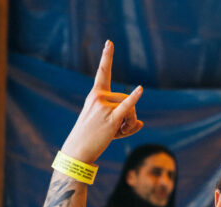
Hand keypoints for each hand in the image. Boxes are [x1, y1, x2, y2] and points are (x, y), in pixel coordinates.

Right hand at [61, 40, 143, 163]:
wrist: (78, 150)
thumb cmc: (91, 138)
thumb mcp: (108, 126)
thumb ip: (126, 122)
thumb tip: (142, 122)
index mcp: (95, 95)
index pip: (103, 73)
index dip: (107, 57)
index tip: (109, 42)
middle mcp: (99, 97)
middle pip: (127, 99)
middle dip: (129, 116)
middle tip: (119, 130)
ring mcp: (104, 106)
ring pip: (130, 108)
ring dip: (130, 124)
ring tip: (118, 133)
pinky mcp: (111, 118)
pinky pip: (126, 106)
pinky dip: (135, 98)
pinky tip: (141, 89)